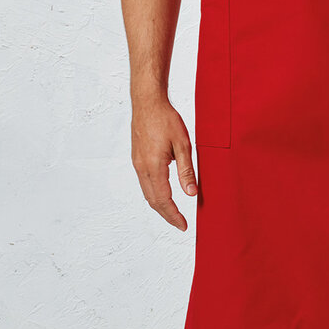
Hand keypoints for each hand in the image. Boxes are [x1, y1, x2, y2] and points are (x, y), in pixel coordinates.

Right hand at [131, 95, 197, 230]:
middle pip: (153, 200)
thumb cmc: (166, 118)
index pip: (163, 200)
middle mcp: (142, 168)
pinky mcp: (137, 158)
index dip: (173, 215)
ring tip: (173, 212)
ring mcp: (137, 163)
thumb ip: (186, 170)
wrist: (147, 102)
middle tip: (180, 223)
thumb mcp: (183, 143)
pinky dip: (154, 193)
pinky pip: (144, 182)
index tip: (183, 226)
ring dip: (159, 205)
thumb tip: (191, 194)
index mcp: (154, 166)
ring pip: (147, 192)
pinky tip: (163, 192)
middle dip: (166, 214)